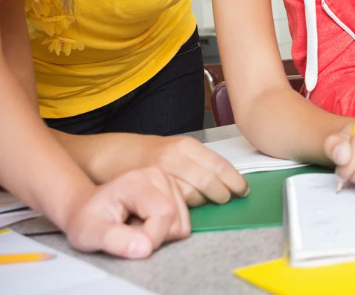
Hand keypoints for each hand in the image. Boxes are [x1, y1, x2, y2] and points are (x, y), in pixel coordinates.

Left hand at [61, 168, 190, 258]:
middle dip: (155, 237)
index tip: (129, 245)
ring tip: (135, 228)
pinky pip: (183, 222)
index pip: (163, 214)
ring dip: (161, 235)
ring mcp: (168, 182)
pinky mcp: (175, 191)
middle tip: (129, 233)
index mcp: (137, 181)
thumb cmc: (86, 220)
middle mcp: (157, 176)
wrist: (86, 208)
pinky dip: (166, 231)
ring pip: (182, 223)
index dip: (151, 238)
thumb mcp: (89, 234)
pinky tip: (146, 224)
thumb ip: (115, 240)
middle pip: (176, 220)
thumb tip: (146, 248)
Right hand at [103, 135, 248, 207]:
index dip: (235, 180)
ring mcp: (162, 172)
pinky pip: (176, 203)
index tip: (243, 190)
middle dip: (223, 194)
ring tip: (206, 203)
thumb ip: (197, 161)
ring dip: (204, 202)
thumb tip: (225, 178)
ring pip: (195, 194)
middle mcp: (176, 156)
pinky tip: (185, 207)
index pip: (220, 164)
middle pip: (211, 181)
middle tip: (227, 200)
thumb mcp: (174, 149)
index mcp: (186, 145)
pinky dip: (185, 208)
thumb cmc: (144, 154)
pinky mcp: (150, 187)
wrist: (110, 155)